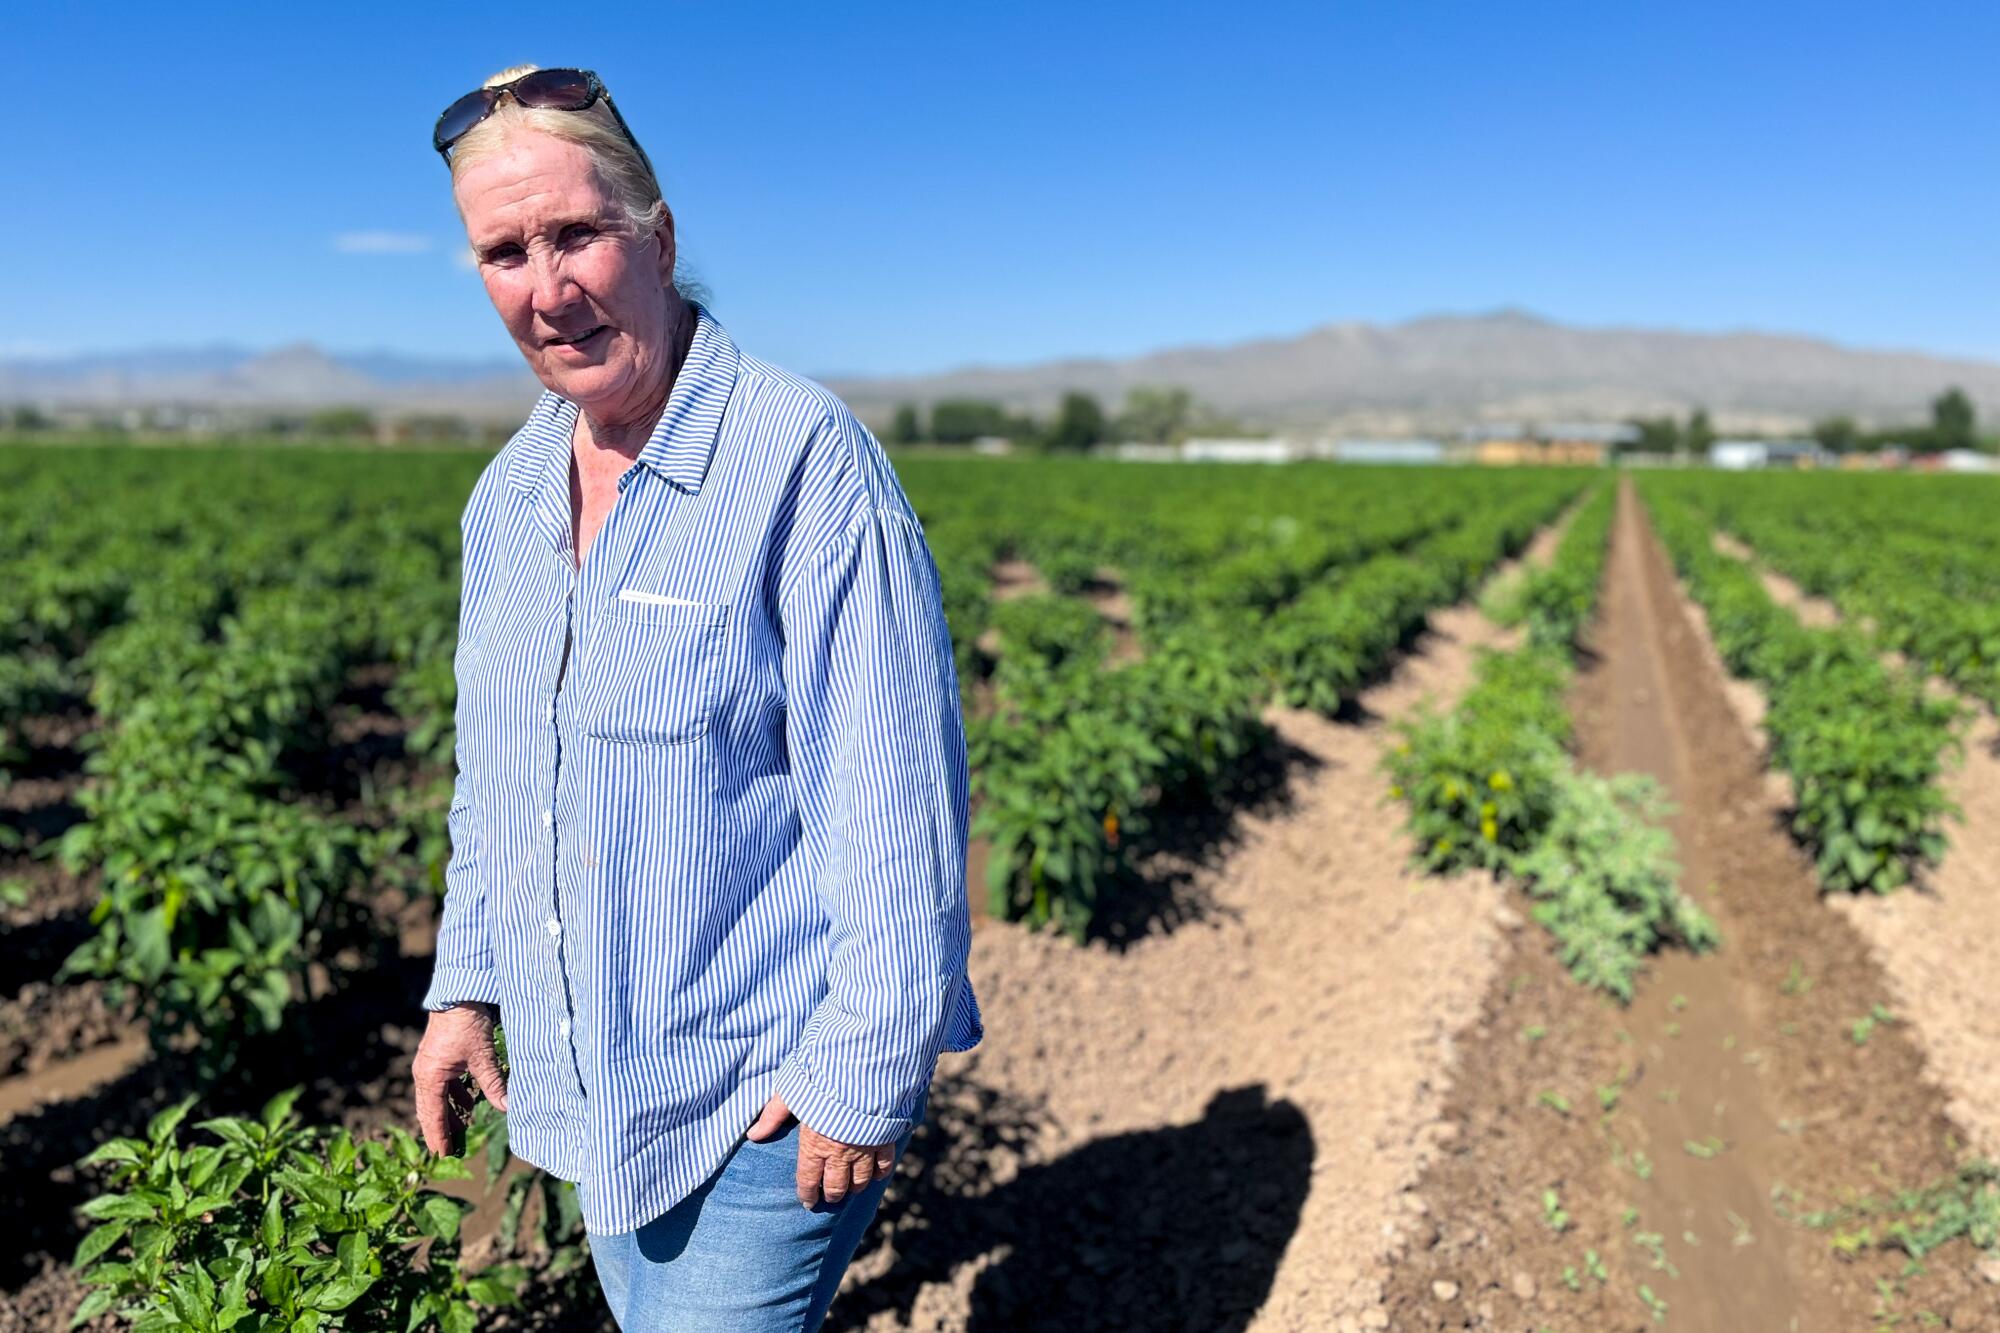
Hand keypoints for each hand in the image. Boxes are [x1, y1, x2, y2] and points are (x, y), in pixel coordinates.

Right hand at [413, 1002, 507, 1154]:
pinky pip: (442, 1084)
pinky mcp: (438, 1057)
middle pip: (430, 1110)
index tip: (443, 1155)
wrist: (458, 993)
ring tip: (461, 1130)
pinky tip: (467, 1101)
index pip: (432, 1116)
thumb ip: (493, 1084)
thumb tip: (507, 1107)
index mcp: (430, 1078)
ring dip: (448, 1113)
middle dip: (441, 1129)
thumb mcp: (483, 1056)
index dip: (439, 1137)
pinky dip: (453, 1096)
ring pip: (436, 1098)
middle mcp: (425, 1073)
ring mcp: (429, 1065)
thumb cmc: (467, 1024)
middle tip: (449, 1150)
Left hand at [745, 1092, 897, 1207]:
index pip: (808, 1180)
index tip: (808, 1202)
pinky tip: (876, 1175)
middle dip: (832, 1195)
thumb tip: (753, 1134)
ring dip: (855, 1187)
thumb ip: (773, 1115)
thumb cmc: (822, 1077)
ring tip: (851, 1188)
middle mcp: (840, 1153)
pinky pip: (884, 1165)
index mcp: (814, 1145)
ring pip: (861, 1180)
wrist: (863, 1068)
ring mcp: (864, 1148)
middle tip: (830, 1197)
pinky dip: (880, 1173)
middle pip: (837, 1186)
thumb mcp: (791, 1092)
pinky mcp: (885, 1138)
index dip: (808, 1195)